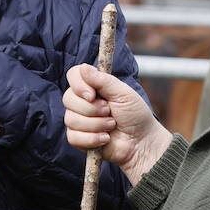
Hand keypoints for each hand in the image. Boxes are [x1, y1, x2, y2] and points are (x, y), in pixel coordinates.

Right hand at [64, 65, 170, 183]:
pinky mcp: (78, 139)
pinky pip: (73, 137)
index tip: (92, 95)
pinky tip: (105, 138)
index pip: (73, 75)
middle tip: (110, 112)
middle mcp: (82, 101)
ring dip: (96, 124)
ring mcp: (78, 120)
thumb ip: (103, 80)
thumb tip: (83, 67)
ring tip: (112, 126)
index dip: (79, 85)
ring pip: (71, 119)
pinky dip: (92, 138)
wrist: (141, 141)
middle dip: (92, 109)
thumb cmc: (135, 115)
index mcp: (92, 86)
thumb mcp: (123, 93)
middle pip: (68, 98)